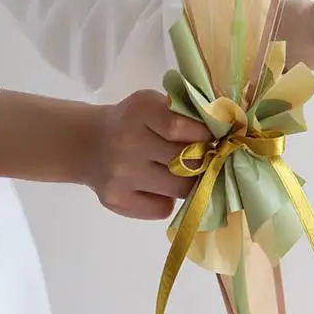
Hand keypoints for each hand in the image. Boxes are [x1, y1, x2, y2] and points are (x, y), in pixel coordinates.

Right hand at [85, 90, 210, 219]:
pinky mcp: (116, 200)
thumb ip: (183, 115)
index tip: (217, 137)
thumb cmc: (134, 121)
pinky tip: (161, 187)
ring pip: (179, 188)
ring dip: (191, 183)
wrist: (88, 143)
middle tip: (211, 158)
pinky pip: (162, 209)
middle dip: (205, 161)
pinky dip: (168, 201)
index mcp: (141, 110)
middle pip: (185, 161)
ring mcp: (121, 174)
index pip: (180, 127)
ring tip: (189, 173)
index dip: (205, 135)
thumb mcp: (153, 104)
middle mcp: (128, 141)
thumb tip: (225, 133)